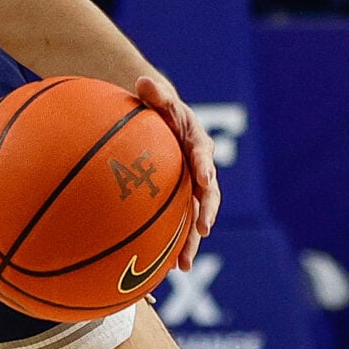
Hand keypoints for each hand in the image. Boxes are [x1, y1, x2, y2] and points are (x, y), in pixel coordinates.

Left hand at [134, 73, 218, 267]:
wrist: (155, 119)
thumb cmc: (154, 107)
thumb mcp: (155, 97)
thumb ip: (154, 92)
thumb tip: (143, 80)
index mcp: (196, 145)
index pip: (203, 157)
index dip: (205, 169)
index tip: (204, 181)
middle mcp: (197, 169)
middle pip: (205, 195)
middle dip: (205, 214)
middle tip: (202, 231)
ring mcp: (188, 188)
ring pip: (192, 217)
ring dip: (189, 241)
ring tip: (181, 266)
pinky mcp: (176, 202)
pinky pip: (174, 225)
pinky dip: (169, 244)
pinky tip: (158, 267)